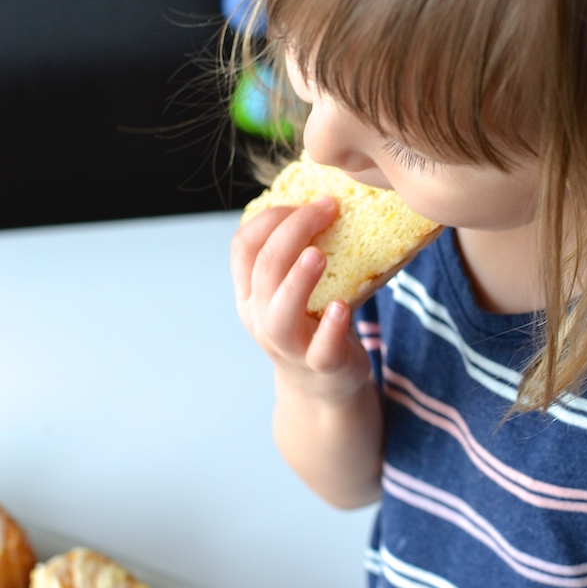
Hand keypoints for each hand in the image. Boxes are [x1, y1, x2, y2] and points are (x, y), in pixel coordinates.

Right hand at [231, 199, 371, 401]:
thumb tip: (329, 199)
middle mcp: (261, 317)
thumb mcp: (293, 290)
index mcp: (251, 292)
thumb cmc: (313, 324)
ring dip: (298, 279)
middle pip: (264, 268)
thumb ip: (298, 255)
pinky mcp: (320, 365)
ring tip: (318, 255)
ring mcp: (288, 345)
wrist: (323, 388)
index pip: (244, 246)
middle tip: (328, 208)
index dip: (271, 218)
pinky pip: (320, 348)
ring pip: (280, 312)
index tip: (306, 201)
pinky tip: (341, 306)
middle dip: (294, 231)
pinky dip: (331, 327)